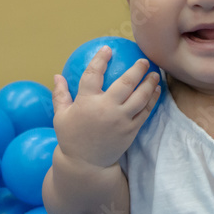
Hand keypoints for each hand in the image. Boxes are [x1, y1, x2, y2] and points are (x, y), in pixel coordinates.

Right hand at [51, 45, 160, 168]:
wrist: (86, 165)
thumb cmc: (71, 138)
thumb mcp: (61, 117)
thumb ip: (60, 95)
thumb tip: (57, 76)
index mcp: (86, 102)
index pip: (94, 74)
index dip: (100, 59)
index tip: (107, 49)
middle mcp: (106, 109)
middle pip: (125, 83)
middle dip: (137, 69)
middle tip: (143, 61)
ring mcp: (121, 120)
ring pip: (140, 97)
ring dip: (149, 83)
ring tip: (155, 74)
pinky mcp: (131, 130)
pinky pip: (145, 112)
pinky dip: (152, 100)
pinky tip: (156, 91)